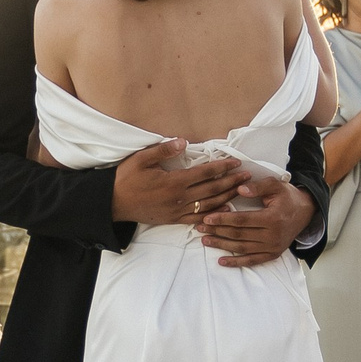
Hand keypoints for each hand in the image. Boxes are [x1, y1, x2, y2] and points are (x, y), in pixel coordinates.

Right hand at [111, 139, 247, 227]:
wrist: (113, 204)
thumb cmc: (125, 179)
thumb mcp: (141, 159)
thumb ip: (163, 149)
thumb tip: (183, 142)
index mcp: (174, 182)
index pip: (205, 173)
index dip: (222, 167)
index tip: (236, 162)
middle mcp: (179, 198)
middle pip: (212, 189)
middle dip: (232, 182)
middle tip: (247, 176)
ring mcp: (177, 211)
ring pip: (209, 205)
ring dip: (227, 197)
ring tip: (241, 191)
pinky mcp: (173, 220)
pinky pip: (198, 218)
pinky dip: (213, 214)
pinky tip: (224, 211)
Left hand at [198, 175, 315, 268]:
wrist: (305, 212)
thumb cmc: (287, 197)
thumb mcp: (275, 185)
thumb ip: (258, 187)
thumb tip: (239, 189)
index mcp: (272, 218)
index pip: (242, 220)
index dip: (223, 219)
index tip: (207, 217)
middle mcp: (272, 236)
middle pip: (239, 235)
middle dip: (217, 231)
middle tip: (199, 228)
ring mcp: (272, 247)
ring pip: (242, 248)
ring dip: (222, 245)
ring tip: (205, 240)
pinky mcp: (272, 254)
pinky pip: (252, 260)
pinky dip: (236, 262)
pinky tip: (221, 261)